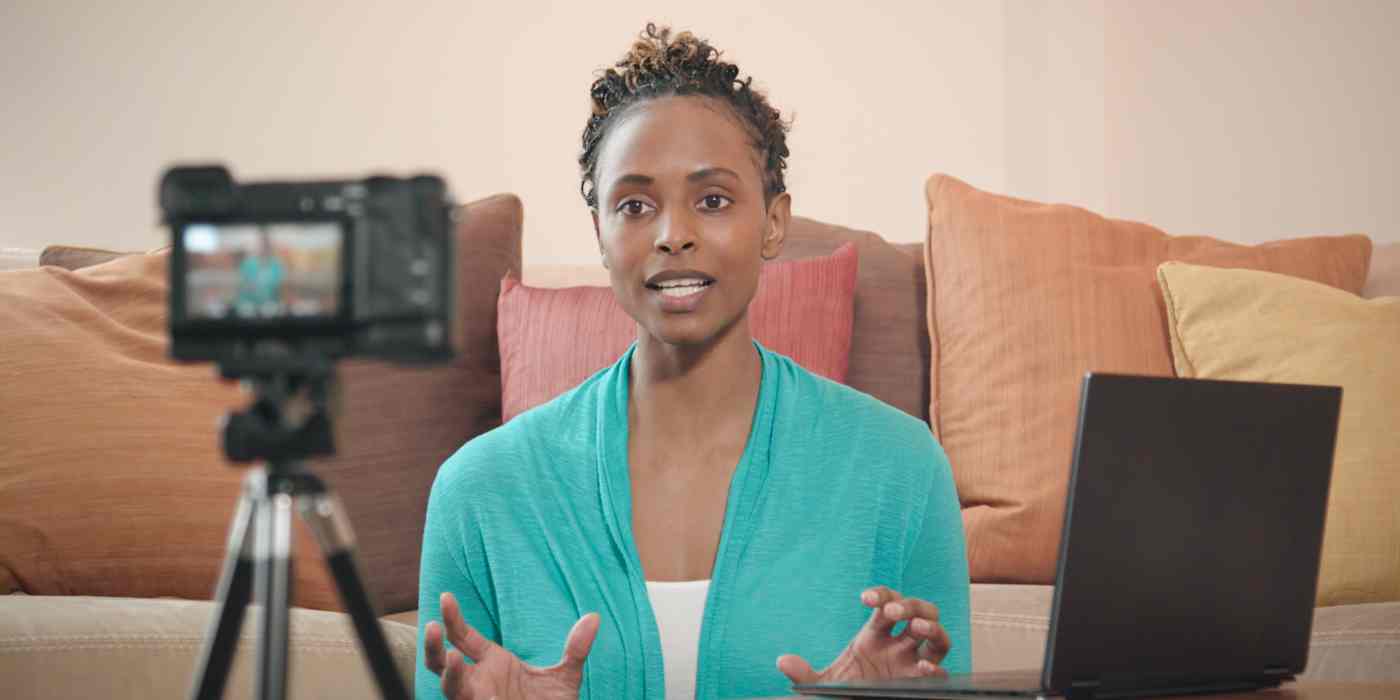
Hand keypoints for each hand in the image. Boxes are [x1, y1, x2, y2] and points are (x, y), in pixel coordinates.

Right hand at [424, 592, 599, 699]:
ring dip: (448, 674)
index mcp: (491, 663)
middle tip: (432, 625)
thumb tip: (595, 618)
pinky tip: (481, 692)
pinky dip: (472, 698)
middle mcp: (478, 681)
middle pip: (440, 662)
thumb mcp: (565, 677)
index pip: (463, 636)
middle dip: (432, 645)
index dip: (453, 618)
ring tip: (452, 658)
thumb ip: (576, 649)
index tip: (446, 596)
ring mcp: (477, 699)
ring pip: (449, 687)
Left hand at [777, 586, 951, 685]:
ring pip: (936, 635)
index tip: (865, 599)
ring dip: (931, 627)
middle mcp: (898, 645)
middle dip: (910, 606)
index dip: (881, 595)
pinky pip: (939, 671)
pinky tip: (926, 668)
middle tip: (893, 612)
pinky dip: (937, 668)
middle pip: (917, 611)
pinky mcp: (920, 684)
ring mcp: (913, 663)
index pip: (886, 603)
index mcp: (875, 635)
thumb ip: (803, 674)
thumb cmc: (842, 692)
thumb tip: (783, 662)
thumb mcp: (821, 683)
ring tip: (918, 628)